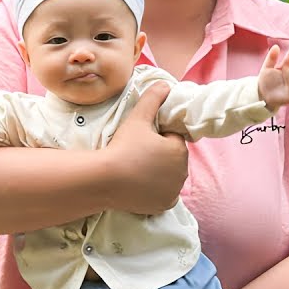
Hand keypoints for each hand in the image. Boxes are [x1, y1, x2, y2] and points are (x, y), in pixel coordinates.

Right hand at [104, 82, 188, 214]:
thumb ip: (153, 99)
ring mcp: (174, 190)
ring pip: (168, 176)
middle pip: (172, 158)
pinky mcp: (164, 205)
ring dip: (158, 173)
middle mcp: (182, 171)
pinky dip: (156, 191)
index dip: (157, 137)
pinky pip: (164, 194)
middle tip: (136, 154)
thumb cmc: (123, 147)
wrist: (106, 179)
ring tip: (136, 170)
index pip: (172, 139)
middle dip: (160, 155)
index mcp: (179, 149)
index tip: (141, 139)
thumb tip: (165, 83)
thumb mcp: (137, 118)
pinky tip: (141, 185)